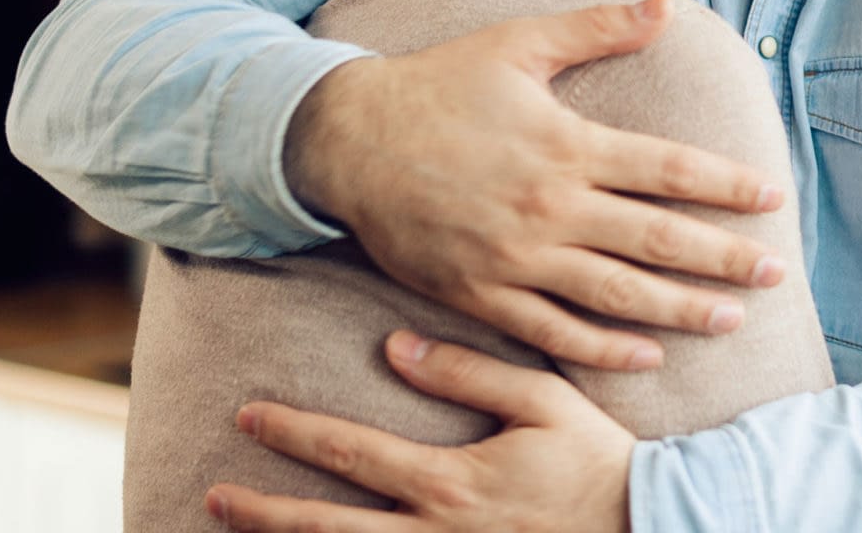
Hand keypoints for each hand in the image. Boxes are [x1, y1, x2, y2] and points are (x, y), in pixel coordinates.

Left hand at [206, 332, 632, 532]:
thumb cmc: (596, 459)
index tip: (248, 416)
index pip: (350, 453)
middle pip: (327, 529)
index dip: (293, 434)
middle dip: (265, 512)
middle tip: (214, 495)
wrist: (647, 525)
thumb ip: (467, 372)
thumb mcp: (542, 399)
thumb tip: (395, 347)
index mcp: (450, 481)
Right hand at [285, 0, 789, 369]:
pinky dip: (603, 348)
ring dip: (680, 310)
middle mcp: (549, 206)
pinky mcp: (480, 294)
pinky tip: (646, 356)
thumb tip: (665, 6)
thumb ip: (596, 29)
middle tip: (777, 273)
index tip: (772, 198)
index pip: (667, 170)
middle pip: (656, 240)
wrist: (346, 139)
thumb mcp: (518, 44)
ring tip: (733, 319)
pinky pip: (552, 332)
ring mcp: (515, 257)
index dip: (726, 186)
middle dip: (724, 258)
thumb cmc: (438, 84)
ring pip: (615, 294)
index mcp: (566, 144)